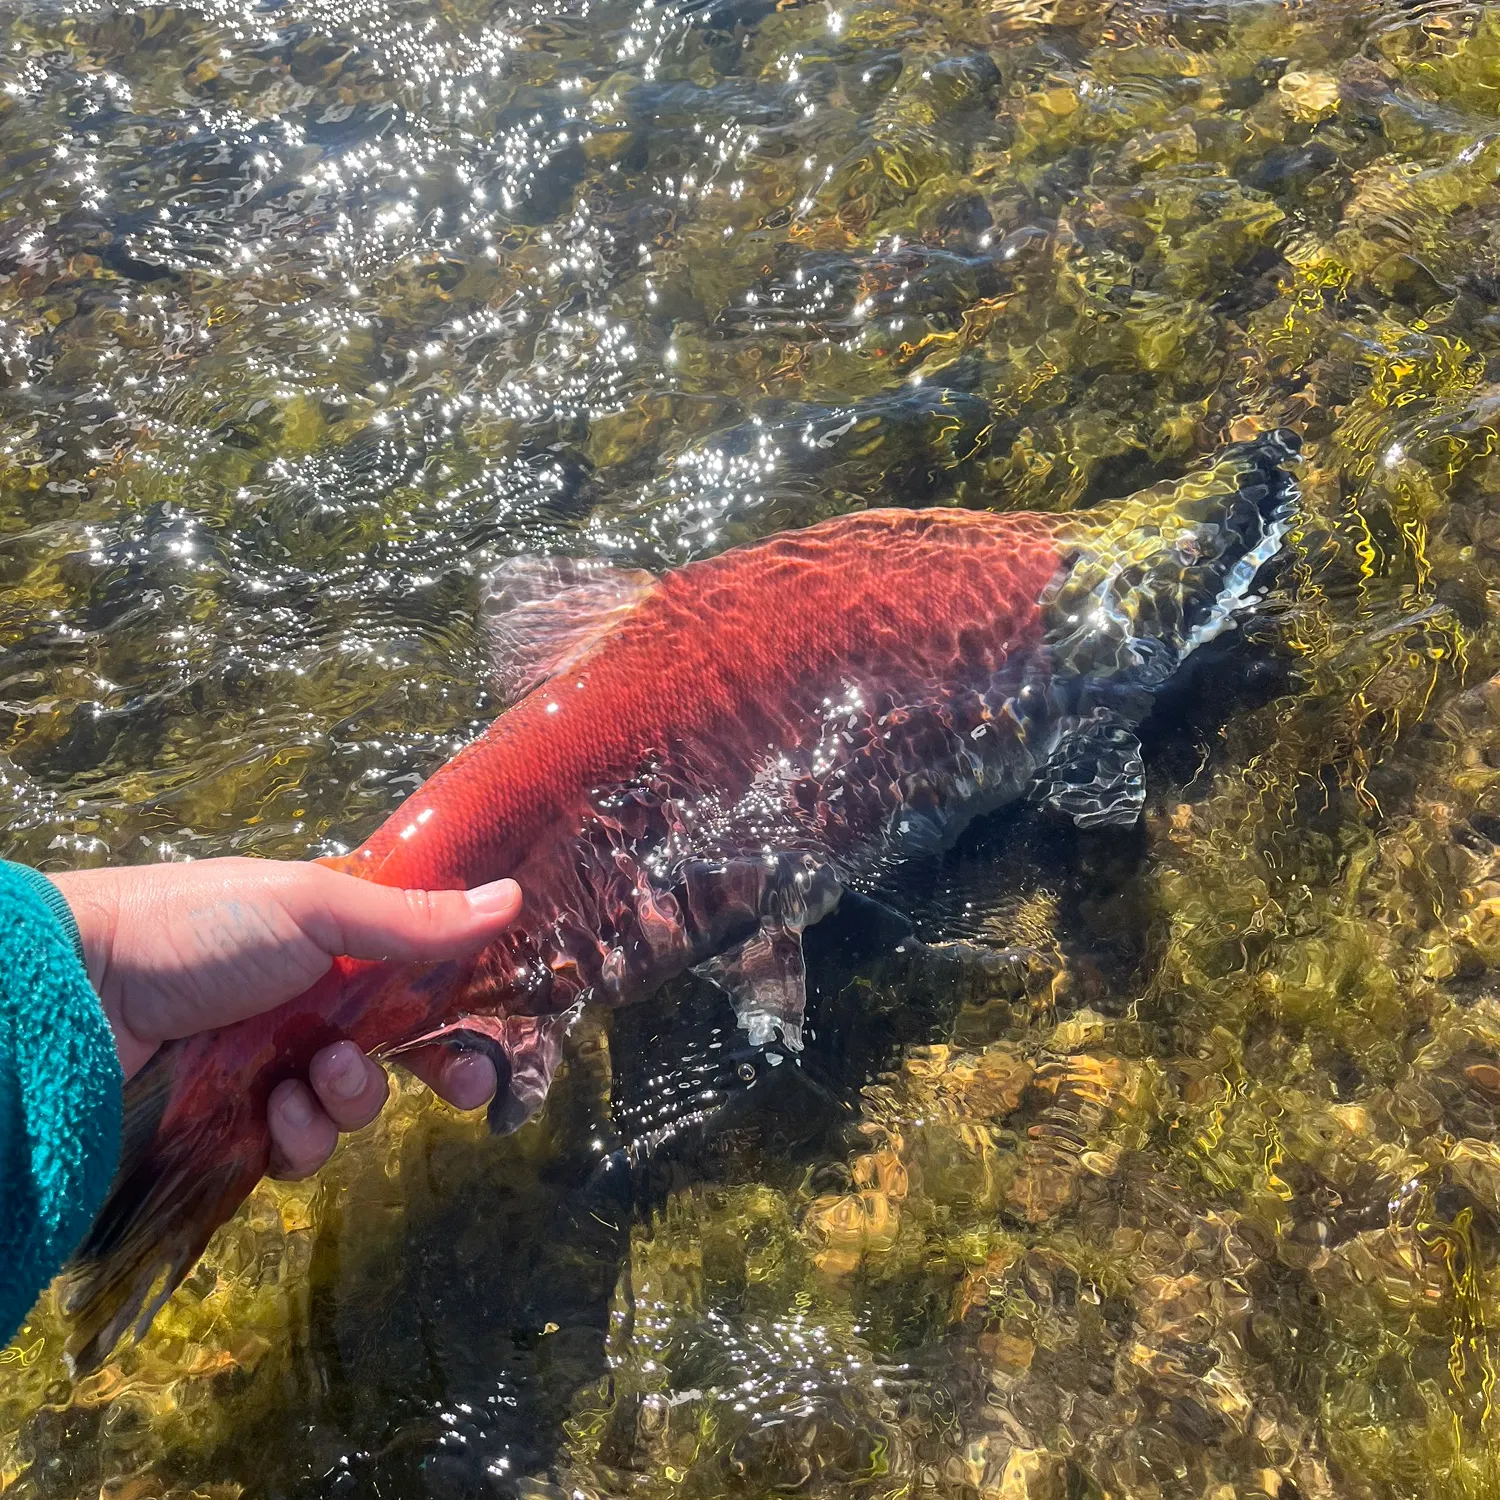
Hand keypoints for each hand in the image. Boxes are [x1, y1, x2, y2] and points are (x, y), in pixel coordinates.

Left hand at [50, 858, 521, 1179]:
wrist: (81, 993)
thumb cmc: (199, 928)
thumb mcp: (313, 909)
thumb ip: (413, 919)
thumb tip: (512, 899)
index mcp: (336, 943)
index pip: (423, 976)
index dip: (466, 1008)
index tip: (500, 1035)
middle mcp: (313, 1004)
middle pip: (404, 1049)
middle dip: (441, 1071)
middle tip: (462, 1088)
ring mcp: (275, 1065)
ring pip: (356, 1103)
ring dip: (354, 1097)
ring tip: (319, 1075)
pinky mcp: (237, 1124)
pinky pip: (299, 1147)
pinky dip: (300, 1135)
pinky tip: (276, 1113)